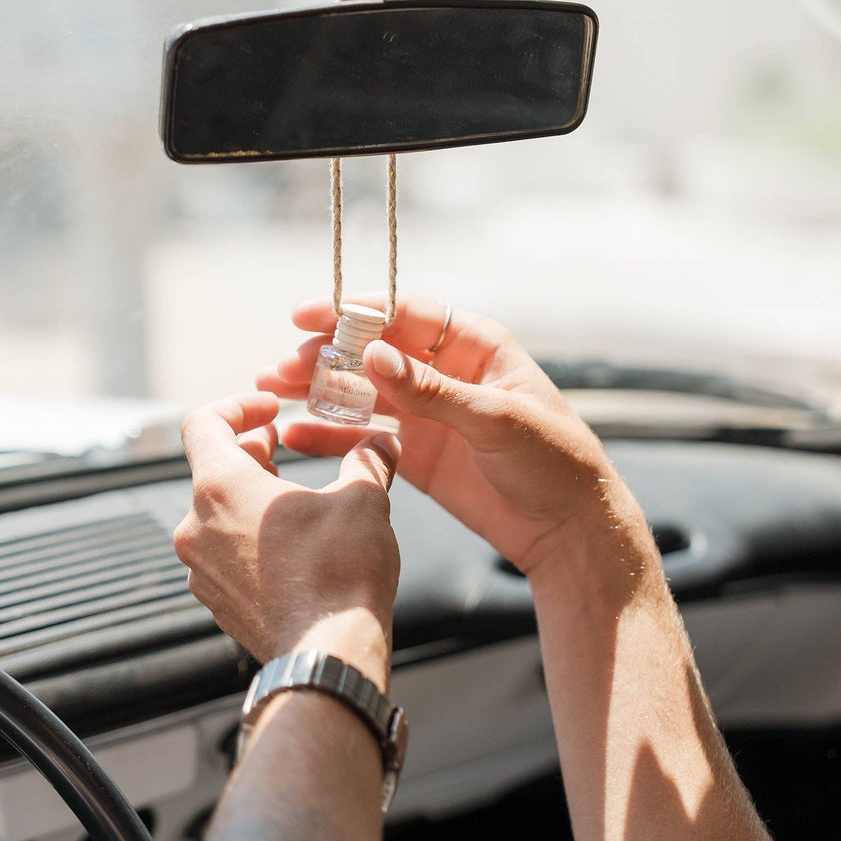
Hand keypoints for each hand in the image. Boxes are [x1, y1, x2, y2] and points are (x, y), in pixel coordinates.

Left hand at [174, 391, 400, 667]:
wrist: (328, 655)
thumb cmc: (340, 573)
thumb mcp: (364, 499)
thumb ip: (370, 460)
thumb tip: (384, 443)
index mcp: (220, 487)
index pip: (202, 423)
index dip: (238, 406)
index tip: (271, 410)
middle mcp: (196, 527)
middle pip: (211, 469)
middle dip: (251, 451)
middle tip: (284, 444)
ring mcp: (201, 569)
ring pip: (217, 515)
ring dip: (251, 497)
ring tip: (294, 499)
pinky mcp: (216, 602)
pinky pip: (226, 555)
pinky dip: (252, 537)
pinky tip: (294, 547)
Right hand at [256, 296, 641, 577]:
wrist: (569, 530)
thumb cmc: (553, 462)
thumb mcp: (495, 420)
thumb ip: (432, 391)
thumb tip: (374, 354)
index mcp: (475, 346)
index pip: (403, 314)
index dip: (353, 311)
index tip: (306, 316)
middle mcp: (446, 373)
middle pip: (373, 351)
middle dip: (325, 354)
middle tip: (281, 366)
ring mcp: (428, 414)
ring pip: (362, 391)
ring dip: (318, 389)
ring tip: (270, 389)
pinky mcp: (416, 454)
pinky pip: (364, 436)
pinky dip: (329, 434)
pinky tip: (294, 433)